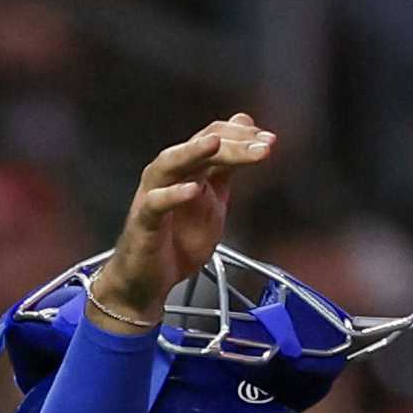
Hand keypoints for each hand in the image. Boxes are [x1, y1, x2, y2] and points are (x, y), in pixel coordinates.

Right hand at [96, 114, 271, 323]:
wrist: (149, 282)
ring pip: (170, 163)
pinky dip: (173, 195)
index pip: (215, 136)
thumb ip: (227, 169)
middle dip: (233, 143)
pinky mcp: (143, 221)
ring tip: (215, 144)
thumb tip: (242, 130)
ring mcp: (154, 195)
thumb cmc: (176, 242)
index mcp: (188, 168)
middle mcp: (169, 175)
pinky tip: (192, 190)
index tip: (269, 142)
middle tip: (262, 146)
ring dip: (193, 152)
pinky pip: (155, 204)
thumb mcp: (214, 202)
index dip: (243, 136)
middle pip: (199, 145)